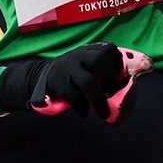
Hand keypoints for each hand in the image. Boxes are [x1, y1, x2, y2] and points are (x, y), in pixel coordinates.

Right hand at [0, 45, 151, 120]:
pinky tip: (84, 112)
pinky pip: (74, 97)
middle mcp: (78, 56)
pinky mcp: (58, 84)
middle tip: (112, 92)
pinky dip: (82, 107)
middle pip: (99, 60)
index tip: (119, 78)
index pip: (109, 49)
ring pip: (88, 82)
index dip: (118, 64)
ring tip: (104, 113)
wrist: (39, 77)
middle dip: (110, 78)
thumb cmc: (71, 75)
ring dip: (99, 101)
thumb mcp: (84, 66)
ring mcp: (67, 69)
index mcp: (87, 51)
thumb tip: (124, 88)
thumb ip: (101, 71)